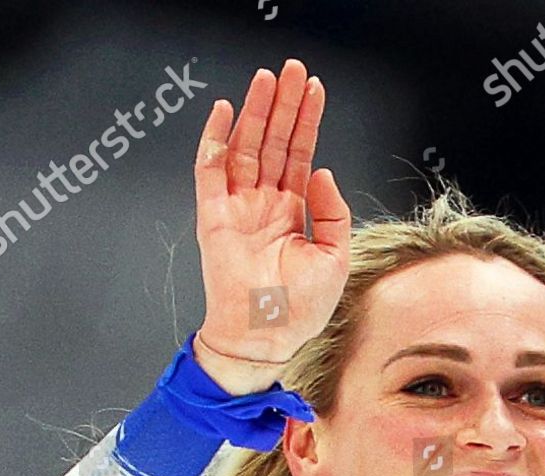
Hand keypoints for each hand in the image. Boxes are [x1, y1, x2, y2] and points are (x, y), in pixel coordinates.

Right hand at [193, 58, 350, 369]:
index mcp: (291, 213)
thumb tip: (322, 173)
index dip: (307, 123)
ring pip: (245, 148)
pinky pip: (209, 170)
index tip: (315, 91)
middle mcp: (263, 205)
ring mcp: (237, 208)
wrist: (267, 336)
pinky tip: (225, 112)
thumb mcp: (334, 258)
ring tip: (268, 79)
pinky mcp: (213, 216)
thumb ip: (332, 214)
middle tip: (293, 70)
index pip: (299, 156)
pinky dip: (214, 139)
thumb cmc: (300, 309)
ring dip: (256, 113)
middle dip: (284, 106)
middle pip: (273, 143)